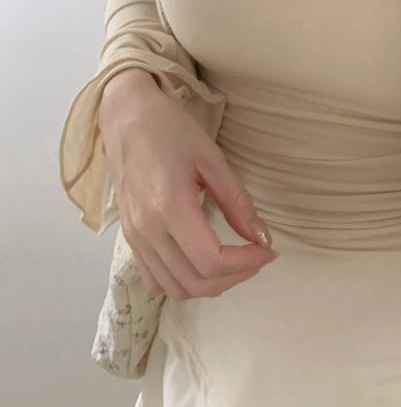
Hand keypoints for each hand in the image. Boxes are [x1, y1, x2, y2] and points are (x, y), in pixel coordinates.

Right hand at [99, 74, 277, 299]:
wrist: (127, 118)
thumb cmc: (170, 130)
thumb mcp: (212, 159)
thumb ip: (237, 202)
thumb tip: (262, 237)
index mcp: (169, 207)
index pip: (212, 261)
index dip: (247, 263)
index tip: (267, 250)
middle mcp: (147, 230)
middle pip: (196, 282)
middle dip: (235, 277)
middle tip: (258, 256)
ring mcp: (134, 237)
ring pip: (175, 288)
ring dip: (211, 284)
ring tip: (236, 262)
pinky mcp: (129, 238)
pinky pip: (155, 280)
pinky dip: (183, 283)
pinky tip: (204, 264)